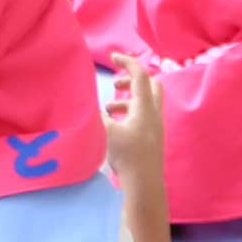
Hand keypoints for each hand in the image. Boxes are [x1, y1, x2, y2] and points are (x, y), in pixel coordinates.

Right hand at [97, 60, 164, 188]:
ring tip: (108, 108)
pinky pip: (143, 116)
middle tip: (116, 83)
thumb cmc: (127, 156)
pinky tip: (114, 125)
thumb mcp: (107, 131)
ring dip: (127, 98)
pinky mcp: (152, 139)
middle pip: (151, 85)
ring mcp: (155, 127)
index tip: (113, 56)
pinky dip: (129, 112)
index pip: (140, 75)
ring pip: (145, 102)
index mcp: (145, 108)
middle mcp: (154, 114)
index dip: (127, 61)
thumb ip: (97, 114)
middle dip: (132, 79)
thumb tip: (86, 101)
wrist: (144, 184)